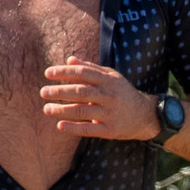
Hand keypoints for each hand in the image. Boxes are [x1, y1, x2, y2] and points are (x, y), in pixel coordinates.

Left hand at [40, 61, 160, 141]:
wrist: (146, 116)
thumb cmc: (123, 93)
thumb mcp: (111, 77)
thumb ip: (90, 68)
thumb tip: (69, 59)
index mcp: (108, 80)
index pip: (83, 73)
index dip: (64, 72)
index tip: (47, 74)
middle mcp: (110, 95)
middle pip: (81, 91)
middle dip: (60, 91)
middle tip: (43, 92)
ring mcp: (110, 113)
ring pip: (82, 110)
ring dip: (62, 109)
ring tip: (46, 109)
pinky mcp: (110, 130)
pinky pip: (89, 129)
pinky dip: (73, 127)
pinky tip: (60, 125)